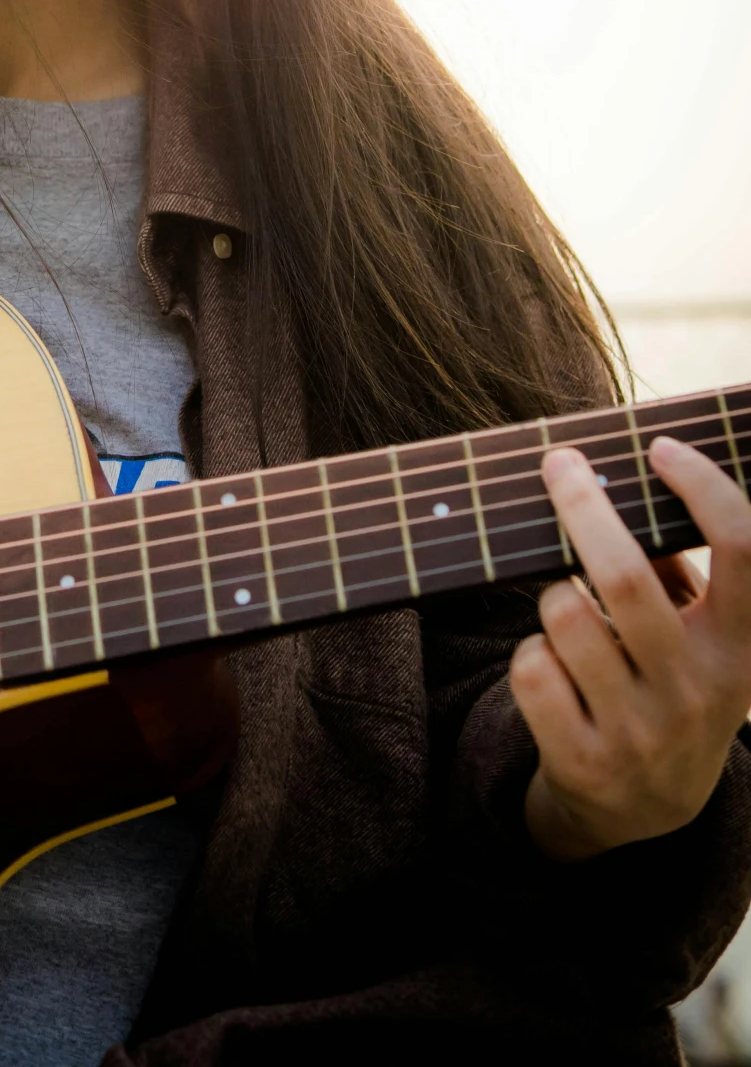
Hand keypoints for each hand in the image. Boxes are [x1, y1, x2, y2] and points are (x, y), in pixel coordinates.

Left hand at [510, 436, 750, 861]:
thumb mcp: (701, 642)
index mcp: (741, 650)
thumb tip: (620, 478)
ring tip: (570, 612)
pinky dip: (531, 653)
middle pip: (624, 575)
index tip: (660, 447)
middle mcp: (699, 692)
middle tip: (559, 463)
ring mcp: (641, 732)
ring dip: (554, 594)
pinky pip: (530, 665)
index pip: (743, 550)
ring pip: (565, 613)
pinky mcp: (583, 761)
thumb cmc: (667, 687)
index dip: (704, 488)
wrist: (642, 813)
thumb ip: (677, 572)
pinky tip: (554, 672)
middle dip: (582, 505)